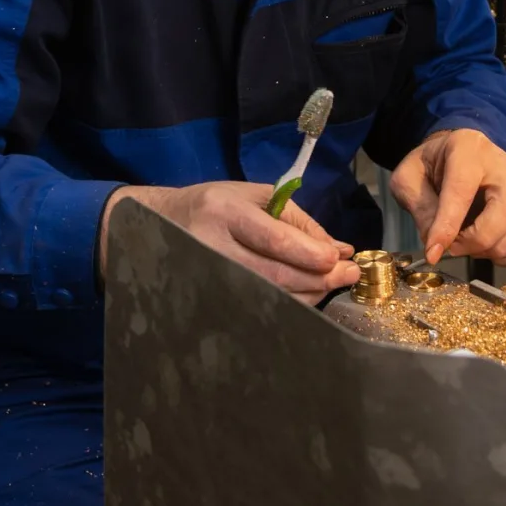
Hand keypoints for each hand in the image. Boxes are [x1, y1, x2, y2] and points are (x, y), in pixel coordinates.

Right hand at [99, 181, 360, 305]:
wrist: (157, 225)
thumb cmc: (214, 205)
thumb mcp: (253, 196)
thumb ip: (296, 220)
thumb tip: (338, 249)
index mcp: (225, 212)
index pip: (274, 239)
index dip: (310, 254)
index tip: (339, 260)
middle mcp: (213, 247)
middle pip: (274, 275)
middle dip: (318, 278)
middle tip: (348, 276)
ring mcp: (208, 279)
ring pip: (268, 296)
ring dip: (308, 294)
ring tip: (332, 284)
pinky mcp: (208, 301)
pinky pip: (255, 308)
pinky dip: (287, 304)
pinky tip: (305, 296)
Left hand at [390, 129, 505, 267]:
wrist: (454, 153)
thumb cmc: (430, 164)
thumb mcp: (408, 178)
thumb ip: (420, 207)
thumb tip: (436, 243)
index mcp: (466, 149)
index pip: (462, 189)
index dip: (448, 225)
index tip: (433, 252)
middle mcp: (501, 164)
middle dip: (478, 239)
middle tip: (454, 247)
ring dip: (496, 248)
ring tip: (470, 246)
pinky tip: (488, 250)